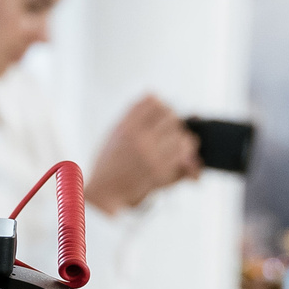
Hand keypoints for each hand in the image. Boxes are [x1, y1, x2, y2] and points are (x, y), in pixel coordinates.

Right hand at [84, 96, 201, 212]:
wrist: (104, 192)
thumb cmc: (109, 162)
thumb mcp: (114, 132)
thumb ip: (133, 114)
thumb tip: (155, 96)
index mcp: (125, 127)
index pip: (153, 102)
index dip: (161, 105)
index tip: (161, 113)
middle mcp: (138, 139)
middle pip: (171, 117)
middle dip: (173, 121)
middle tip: (170, 129)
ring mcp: (151, 156)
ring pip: (182, 136)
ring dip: (181, 138)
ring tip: (176, 142)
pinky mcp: (160, 173)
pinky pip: (184, 157)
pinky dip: (185, 155)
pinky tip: (179, 156)